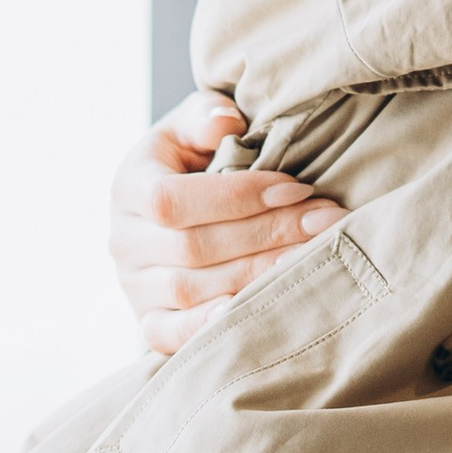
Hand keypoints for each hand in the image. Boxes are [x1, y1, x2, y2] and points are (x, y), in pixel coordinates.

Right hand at [108, 91, 341, 359]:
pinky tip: (258, 309)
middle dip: (268, 234)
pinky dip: (211, 329)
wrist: (172, 205)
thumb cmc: (194, 157)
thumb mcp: (193, 125)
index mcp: (129, 187)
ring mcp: (134, 287)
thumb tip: (225, 122)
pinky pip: (171, 336)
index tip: (298, 187)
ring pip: (192, 291)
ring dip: (260, 274)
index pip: (173, 200)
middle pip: (192, 248)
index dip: (237, 196)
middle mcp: (124, 242)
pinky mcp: (151, 322)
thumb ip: (205, 116)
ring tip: (316, 256)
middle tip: (328, 220)